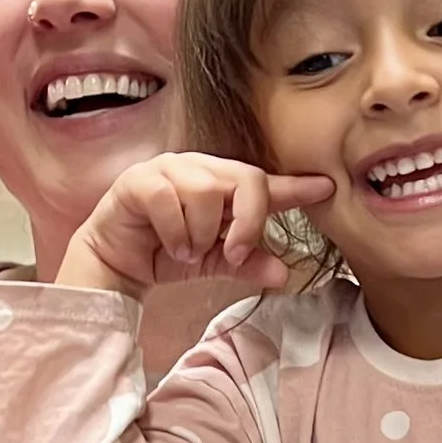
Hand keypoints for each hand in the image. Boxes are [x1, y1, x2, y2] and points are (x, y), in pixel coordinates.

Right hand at [60, 152, 332, 296]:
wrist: (114, 265)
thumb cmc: (165, 254)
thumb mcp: (214, 263)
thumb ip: (247, 263)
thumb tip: (284, 274)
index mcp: (222, 184)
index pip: (265, 182)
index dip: (296, 186)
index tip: (327, 187)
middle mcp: (198, 168)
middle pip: (245, 178)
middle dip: (247, 221)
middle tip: (232, 252)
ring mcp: (167, 170)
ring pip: (205, 191)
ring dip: (200, 233)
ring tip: (186, 251)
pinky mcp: (138, 180)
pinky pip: (167, 200)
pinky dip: (174, 232)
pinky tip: (168, 247)